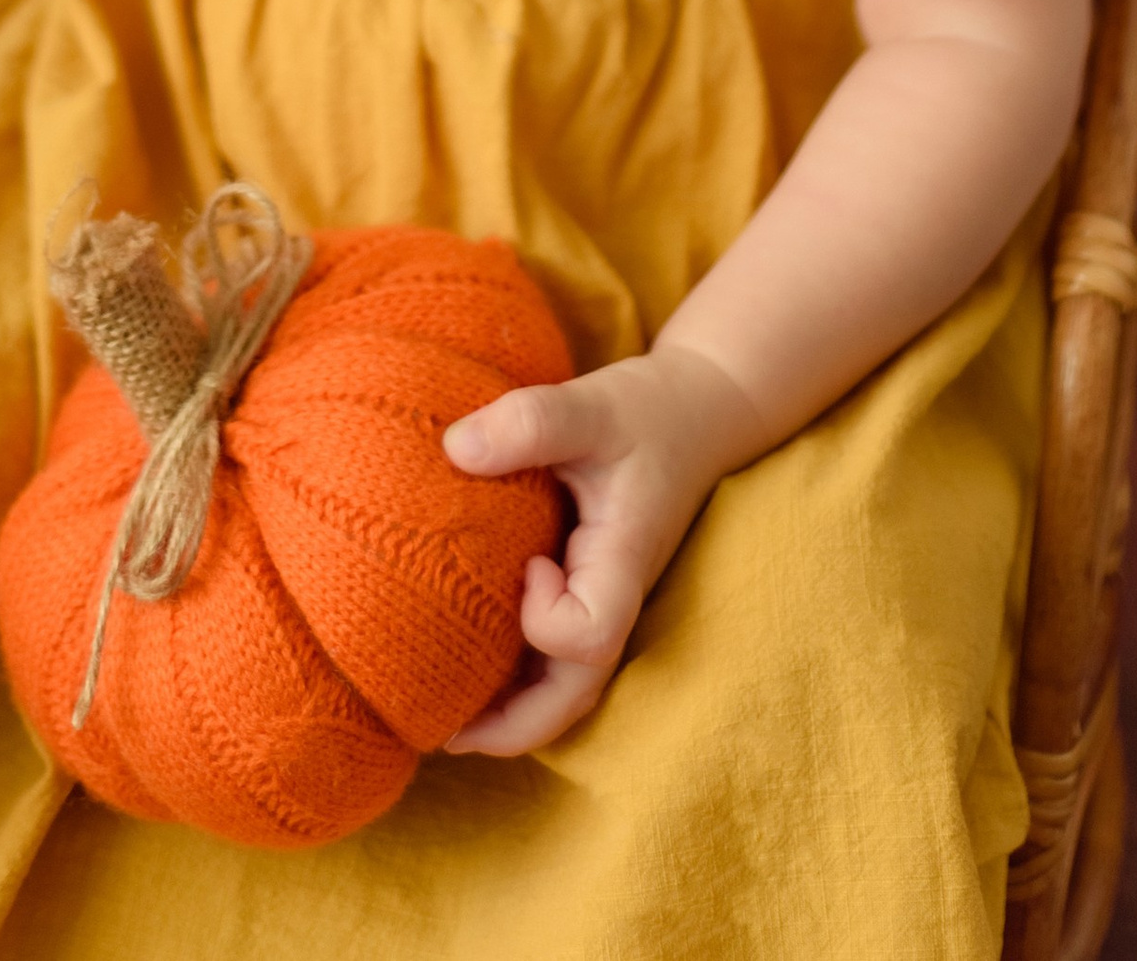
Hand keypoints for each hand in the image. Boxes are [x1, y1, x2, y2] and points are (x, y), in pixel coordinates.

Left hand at [439, 344, 756, 754]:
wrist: (695, 412)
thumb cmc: (645, 411)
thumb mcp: (592, 403)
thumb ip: (532, 421)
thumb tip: (454, 449)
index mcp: (621, 562)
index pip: (591, 636)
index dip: (546, 619)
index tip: (527, 563)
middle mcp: (614, 597)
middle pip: (575, 697)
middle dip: (512, 726)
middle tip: (442, 732)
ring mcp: (602, 601)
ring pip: (564, 690)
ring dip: (508, 714)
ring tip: (441, 719)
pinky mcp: (587, 592)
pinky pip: (555, 659)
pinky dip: (514, 680)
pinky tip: (465, 667)